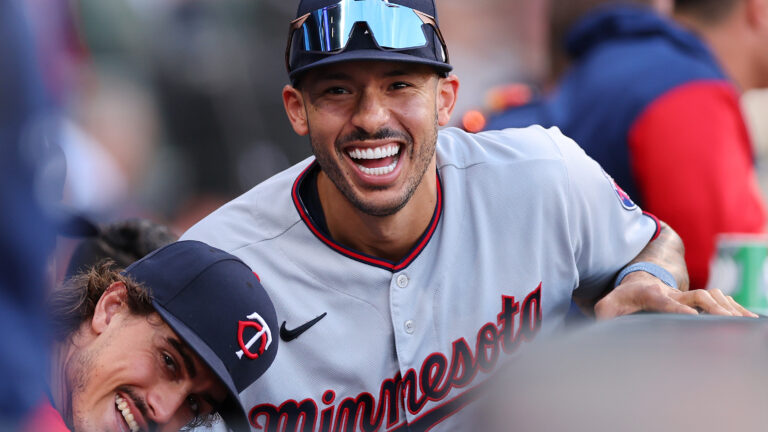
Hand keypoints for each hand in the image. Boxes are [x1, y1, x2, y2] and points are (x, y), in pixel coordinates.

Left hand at [595, 271, 758, 319]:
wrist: (636, 280)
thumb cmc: (622, 297)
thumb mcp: (608, 305)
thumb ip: (604, 313)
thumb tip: (602, 323)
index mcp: (651, 294)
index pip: (666, 301)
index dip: (678, 308)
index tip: (692, 316)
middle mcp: (672, 292)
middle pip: (697, 295)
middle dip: (713, 306)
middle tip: (728, 321)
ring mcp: (685, 294)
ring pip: (711, 295)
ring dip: (728, 307)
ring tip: (743, 321)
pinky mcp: (694, 298)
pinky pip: (718, 300)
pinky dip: (733, 307)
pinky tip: (747, 317)